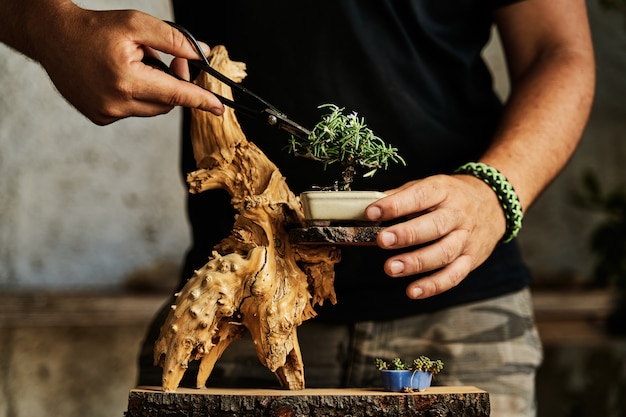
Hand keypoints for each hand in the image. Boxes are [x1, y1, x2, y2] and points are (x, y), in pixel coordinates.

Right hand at [32, 4, 223, 124]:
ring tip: (137, 64)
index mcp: (126, 79)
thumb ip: (174, 40)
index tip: (220, 108)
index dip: (200, 100)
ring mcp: (106, 113)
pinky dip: (137, 96)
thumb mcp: (137, 25)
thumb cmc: (96, 28)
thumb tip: (203, 55)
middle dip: (175, 84)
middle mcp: (116, 103)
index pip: (175, 94)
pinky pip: (133, 111)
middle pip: (166, 103)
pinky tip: (120, 77)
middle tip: (173, 60)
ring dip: (155, 90)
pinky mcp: (99, 117)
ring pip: (152, 109)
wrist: (53, 37)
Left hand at [365, 174, 506, 298]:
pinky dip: (434, 285)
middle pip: (434, 226)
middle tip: (383, 240)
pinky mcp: (471, 259)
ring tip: (391, 268)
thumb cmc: (452, 196)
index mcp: (444, 191)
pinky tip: (413, 290)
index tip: (372, 212)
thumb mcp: (430, 185)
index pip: (420, 196)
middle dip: (407, 234)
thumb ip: (401, 196)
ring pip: (443, 253)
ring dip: (416, 262)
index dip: (395, 205)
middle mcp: (458, 214)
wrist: (493, 203)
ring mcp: (466, 238)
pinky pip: (454, 275)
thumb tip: (371, 206)